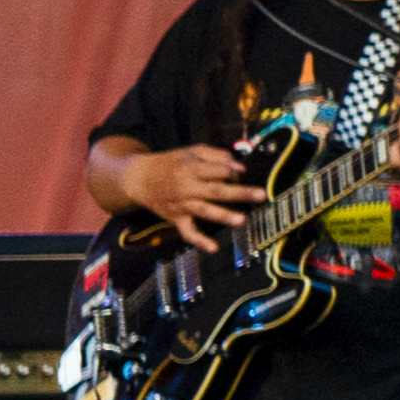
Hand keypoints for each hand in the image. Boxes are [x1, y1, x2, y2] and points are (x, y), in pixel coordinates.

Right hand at [121, 142, 266, 252]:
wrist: (139, 179)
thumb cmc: (169, 163)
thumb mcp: (190, 151)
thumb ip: (214, 155)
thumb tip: (237, 166)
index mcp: (191, 168)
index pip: (217, 170)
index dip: (233, 170)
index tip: (243, 171)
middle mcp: (187, 187)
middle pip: (216, 191)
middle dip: (239, 193)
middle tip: (260, 195)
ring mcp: (182, 205)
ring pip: (205, 211)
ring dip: (223, 215)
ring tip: (241, 220)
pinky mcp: (176, 218)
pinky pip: (188, 232)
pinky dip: (199, 241)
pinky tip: (213, 248)